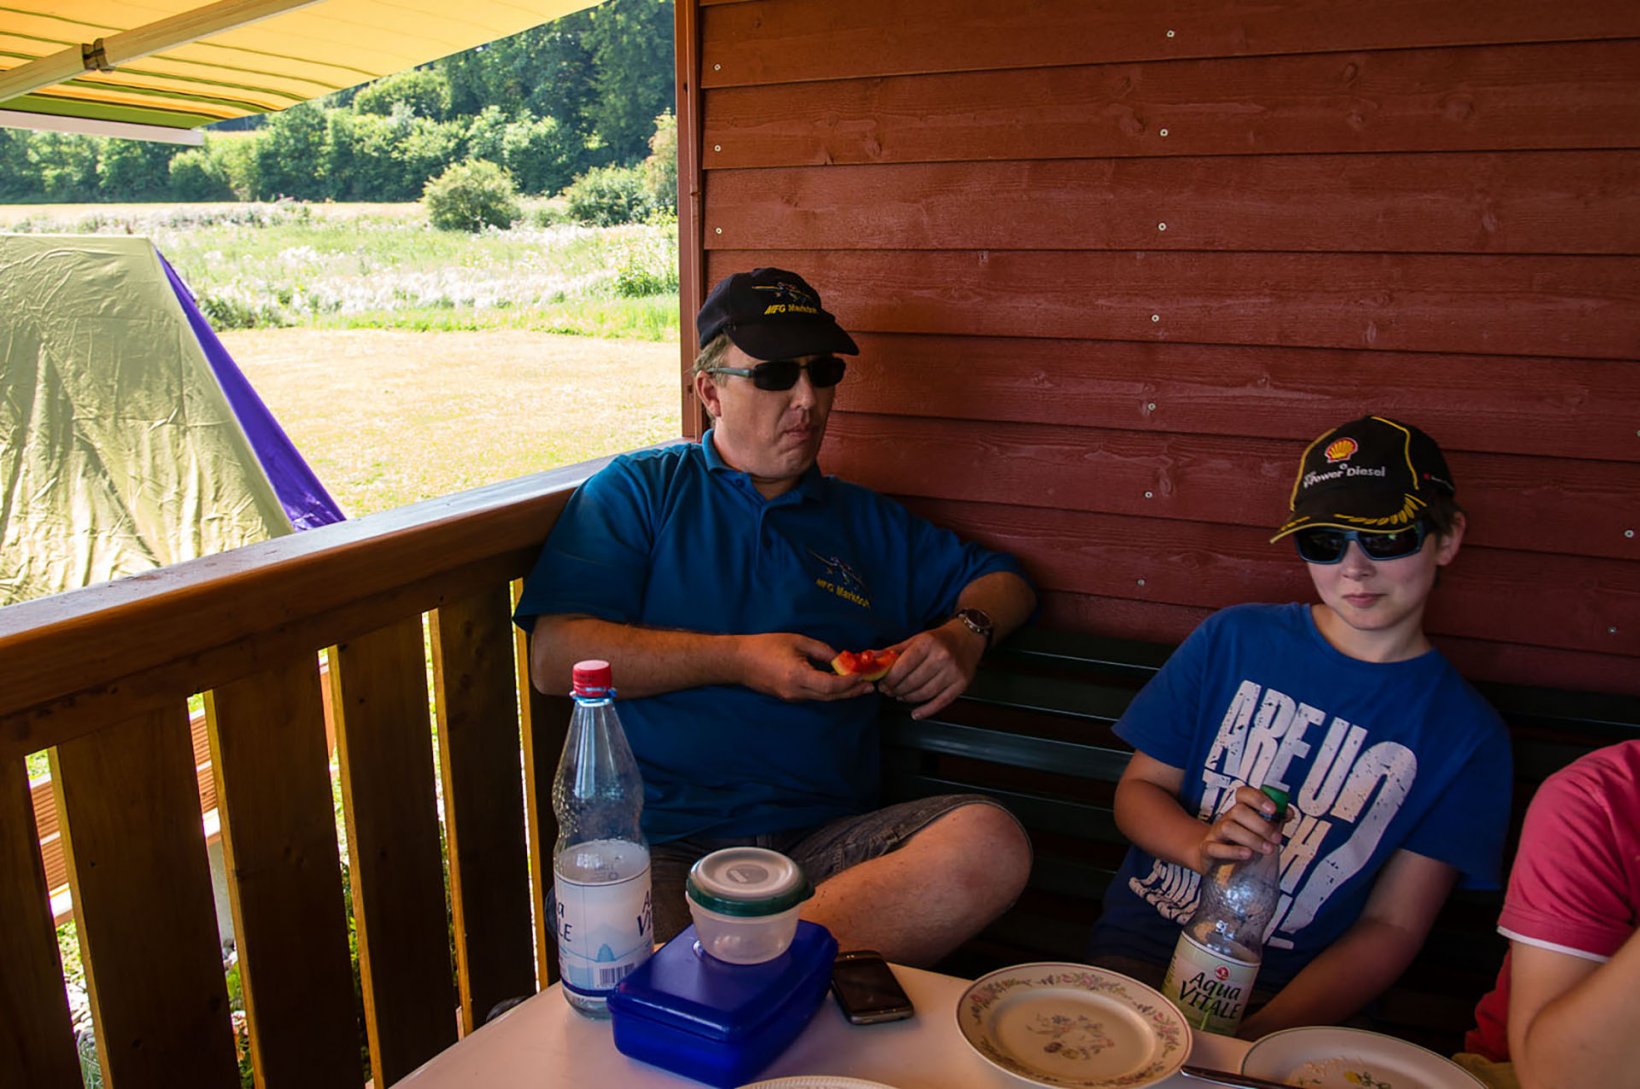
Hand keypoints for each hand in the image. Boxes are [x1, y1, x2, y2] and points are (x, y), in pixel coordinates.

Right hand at [733, 632, 871, 701]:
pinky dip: (829, 692)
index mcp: (798, 676)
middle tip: (870, 686)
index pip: (831, 686)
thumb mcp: (797, 641)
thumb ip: (821, 650)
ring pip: (823, 699)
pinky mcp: (789, 698)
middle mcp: (796, 692)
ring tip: (860, 686)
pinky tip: (838, 685)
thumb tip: (841, 659)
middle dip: (852, 692)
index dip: (849, 683)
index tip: (863, 675)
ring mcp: (792, 698)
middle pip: (830, 697)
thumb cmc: (766, 646)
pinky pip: (814, 697)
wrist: (738, 661)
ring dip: (842, 693)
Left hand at [876, 619, 983, 719]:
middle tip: (889, 692)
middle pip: (912, 682)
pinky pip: (940, 702)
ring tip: (900, 696)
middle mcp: (942, 658)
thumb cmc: (939, 639)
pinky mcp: (961, 684)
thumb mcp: (916, 639)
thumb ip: (893, 650)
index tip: (882, 684)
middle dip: (896, 690)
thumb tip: (870, 657)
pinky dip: (926, 711)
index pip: (903, 666)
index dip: (889, 679)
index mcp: (927, 644)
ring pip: (924, 693)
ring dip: (908, 698)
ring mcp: (953, 672)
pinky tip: (915, 714)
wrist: (968, 637)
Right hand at [1194, 785, 1282, 872]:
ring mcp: (1216, 834)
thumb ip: (1273, 820)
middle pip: (1239, 811)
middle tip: (1276, 838)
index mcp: (1238, 810)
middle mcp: (1226, 819)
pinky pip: (1215, 848)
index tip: (1273, 809)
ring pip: (1229, 828)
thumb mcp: (1257, 829)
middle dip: (1261, 825)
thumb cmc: (1237, 841)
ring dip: (1252, 839)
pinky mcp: (1208, 850)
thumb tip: (1288, 812)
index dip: (1258, 798)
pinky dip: (1233, 851)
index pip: (1244, 794)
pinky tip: (1247, 854)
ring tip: (1267, 849)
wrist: (1211, 856)